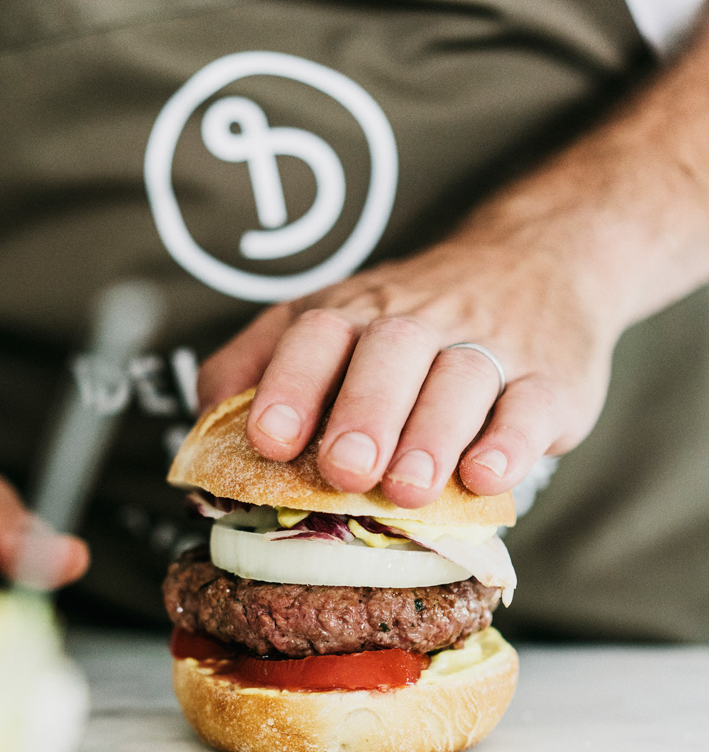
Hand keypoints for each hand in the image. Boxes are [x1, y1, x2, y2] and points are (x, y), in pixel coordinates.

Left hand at [198, 205, 616, 507]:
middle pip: (392, 351)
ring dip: (433, 434)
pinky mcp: (552, 381)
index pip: (316, 332)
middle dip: (365, 411)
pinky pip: (534, 404)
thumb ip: (256, 367)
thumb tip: (199, 428)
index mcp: (353, 313)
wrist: (540, 262)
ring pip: (463, 377)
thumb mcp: (326, 324)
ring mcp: (491, 348)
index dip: (290, 383)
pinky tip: (487, 475)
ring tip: (409, 489)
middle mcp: (420, 322)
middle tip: (347, 470)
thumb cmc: (406, 326)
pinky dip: (512, 441)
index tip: (270, 439)